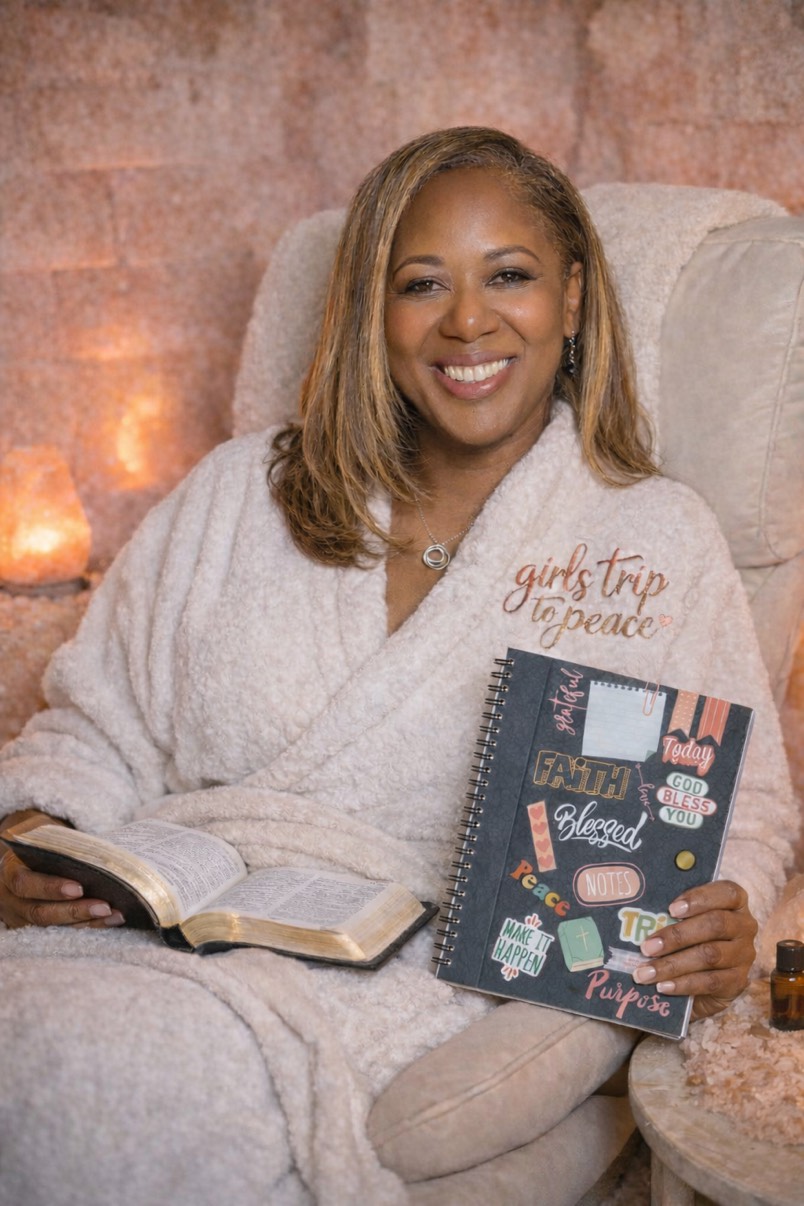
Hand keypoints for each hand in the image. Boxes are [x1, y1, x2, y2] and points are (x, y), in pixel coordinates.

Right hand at [0, 811, 123, 929]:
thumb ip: (61, 847)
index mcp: (9, 870)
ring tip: (114, 915)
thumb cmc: (41, 842)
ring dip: (86, 923)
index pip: (24, 883)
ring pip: (52, 927)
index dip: (50, 888)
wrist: (25, 854)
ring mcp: (20, 917)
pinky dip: (87, 926)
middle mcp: (10, 898)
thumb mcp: (44, 837)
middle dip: (75, 911)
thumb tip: (100, 855)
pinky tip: (111, 920)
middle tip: (104, 907)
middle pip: (40, 912)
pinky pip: (61, 932)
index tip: (79, 888)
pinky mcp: (34, 928)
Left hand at [632, 879, 757, 1021]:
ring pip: (709, 955)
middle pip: (715, 924)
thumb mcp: (684, 920)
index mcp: (735, 903)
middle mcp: (745, 927)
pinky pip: (710, 982)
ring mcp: (744, 955)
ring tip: (645, 972)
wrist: (703, 982)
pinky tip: (662, 986)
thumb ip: (672, 913)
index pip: (728, 892)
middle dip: (677, 935)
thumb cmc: (689, 938)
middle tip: (647, 946)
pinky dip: (683, 984)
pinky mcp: (738, 982)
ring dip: (673, 964)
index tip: (671, 908)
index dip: (700, 898)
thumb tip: (638, 912)